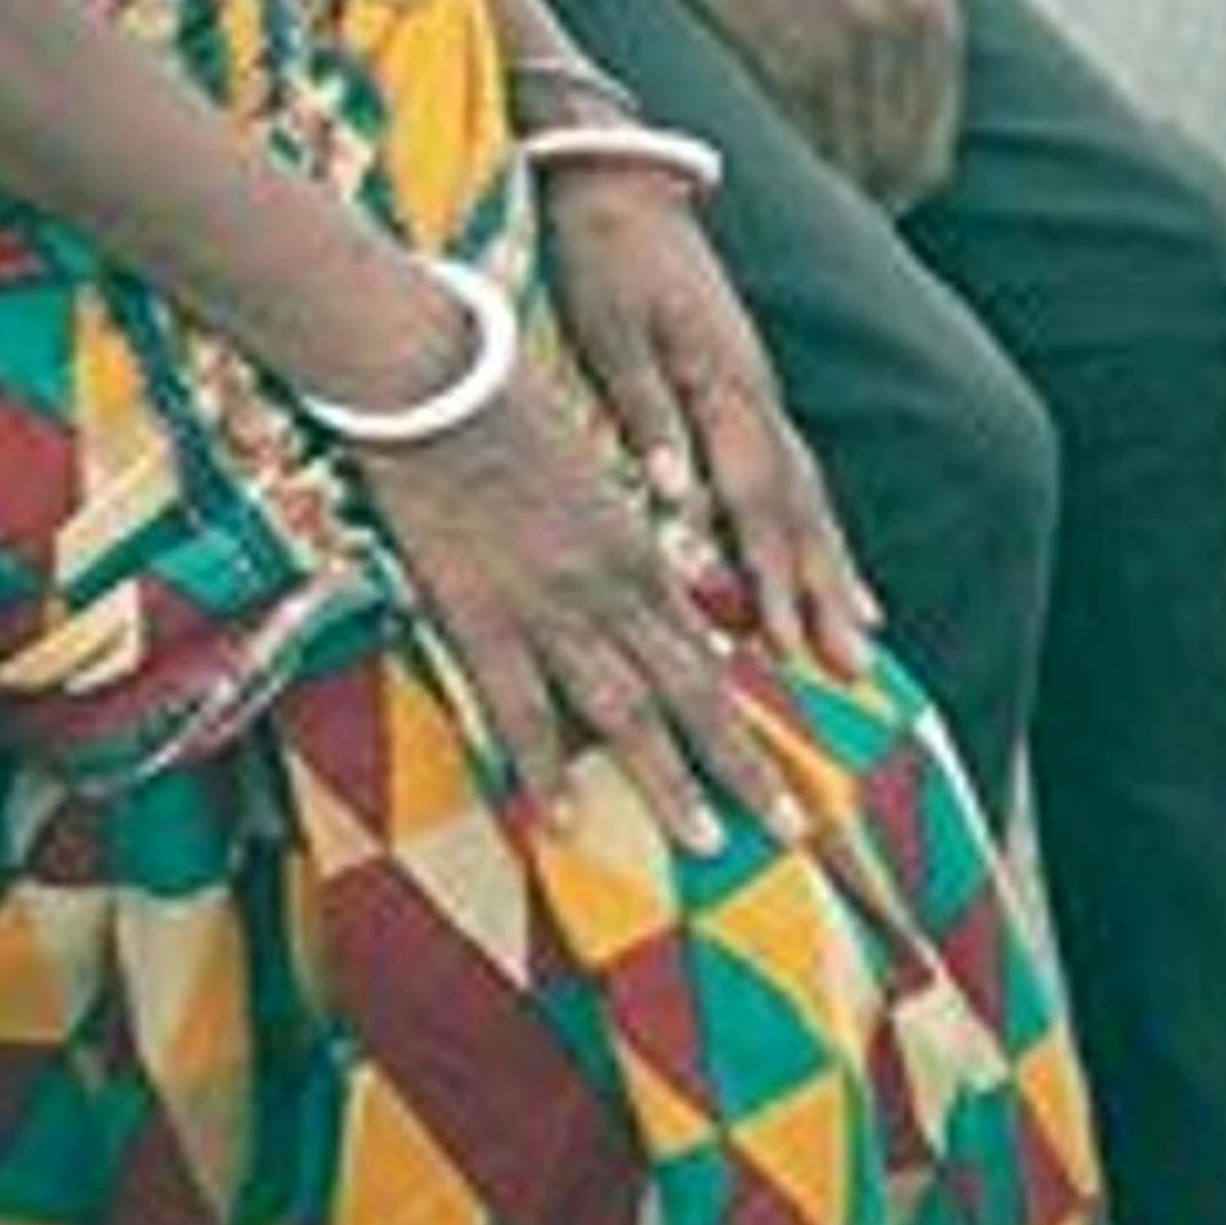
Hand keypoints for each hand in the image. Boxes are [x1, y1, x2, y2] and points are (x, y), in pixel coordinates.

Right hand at [343, 363, 765, 841]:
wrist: (435, 380)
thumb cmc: (507, 412)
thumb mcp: (590, 482)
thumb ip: (628, 547)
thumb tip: (666, 606)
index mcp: (641, 549)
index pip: (710, 648)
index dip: (751, 709)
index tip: (788, 755)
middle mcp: (612, 588)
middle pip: (693, 692)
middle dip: (744, 764)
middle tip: (790, 825)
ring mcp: (550, 609)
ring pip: (627, 713)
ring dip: (671, 783)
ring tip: (708, 845)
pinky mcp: (482, 617)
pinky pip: (520, 711)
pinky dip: (545, 771)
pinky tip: (564, 823)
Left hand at [536, 173, 875, 686]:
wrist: (616, 178)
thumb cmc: (602, 254)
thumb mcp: (609, 329)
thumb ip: (645, 412)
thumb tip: (678, 496)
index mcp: (725, 383)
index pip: (757, 497)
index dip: (772, 575)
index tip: (786, 647)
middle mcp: (756, 394)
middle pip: (800, 508)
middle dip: (822, 594)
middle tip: (851, 673)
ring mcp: (757, 390)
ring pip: (806, 494)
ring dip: (831, 572)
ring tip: (861, 642)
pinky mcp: (743, 386)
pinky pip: (792, 472)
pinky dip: (812, 528)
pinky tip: (825, 568)